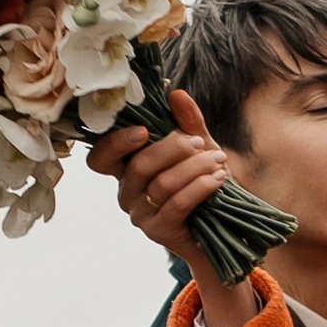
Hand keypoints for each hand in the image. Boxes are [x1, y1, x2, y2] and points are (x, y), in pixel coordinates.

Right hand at [87, 89, 259, 326]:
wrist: (226, 231)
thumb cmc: (206, 186)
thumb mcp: (200, 149)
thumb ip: (188, 124)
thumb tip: (176, 94)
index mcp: (127, 171)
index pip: (100, 158)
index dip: (115, 143)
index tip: (143, 130)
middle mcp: (127, 194)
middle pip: (138, 165)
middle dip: (173, 148)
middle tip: (201, 143)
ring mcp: (141, 216)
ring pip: (161, 184)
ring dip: (194, 167)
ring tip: (219, 159)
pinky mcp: (160, 232)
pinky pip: (177, 204)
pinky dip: (200, 187)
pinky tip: (218, 178)